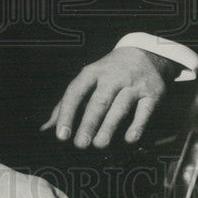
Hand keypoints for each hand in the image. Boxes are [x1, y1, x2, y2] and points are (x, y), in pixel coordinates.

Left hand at [40, 46, 175, 148]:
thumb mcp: (88, 79)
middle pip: (99, 100)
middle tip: (80, 144)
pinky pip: (145, 110)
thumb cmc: (109, 72)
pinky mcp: (152, 93)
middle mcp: (113, 77)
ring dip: (109, 126)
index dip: (67, 113)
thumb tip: (45, 128)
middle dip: (89, 123)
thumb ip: (66, 103)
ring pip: (120, 106)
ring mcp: (134, 84)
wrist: (147, 53)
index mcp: (92, 72)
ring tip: (99, 144)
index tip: (61, 135)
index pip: (76, 91)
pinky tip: (129, 139)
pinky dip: (137, 125)